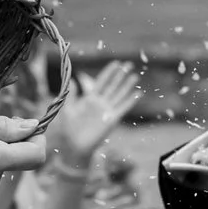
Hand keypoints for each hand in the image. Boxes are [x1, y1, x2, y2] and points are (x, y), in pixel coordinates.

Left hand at [49, 60, 142, 174]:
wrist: (76, 145)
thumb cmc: (70, 129)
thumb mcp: (68, 109)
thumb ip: (72, 95)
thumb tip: (72, 80)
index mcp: (90, 98)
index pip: (102, 82)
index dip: (109, 72)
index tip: (116, 63)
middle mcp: (101, 103)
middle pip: (113, 86)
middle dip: (121, 75)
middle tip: (129, 64)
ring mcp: (107, 110)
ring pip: (120, 95)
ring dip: (127, 86)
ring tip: (135, 76)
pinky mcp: (112, 119)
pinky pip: (124, 108)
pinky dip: (131, 100)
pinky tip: (138, 93)